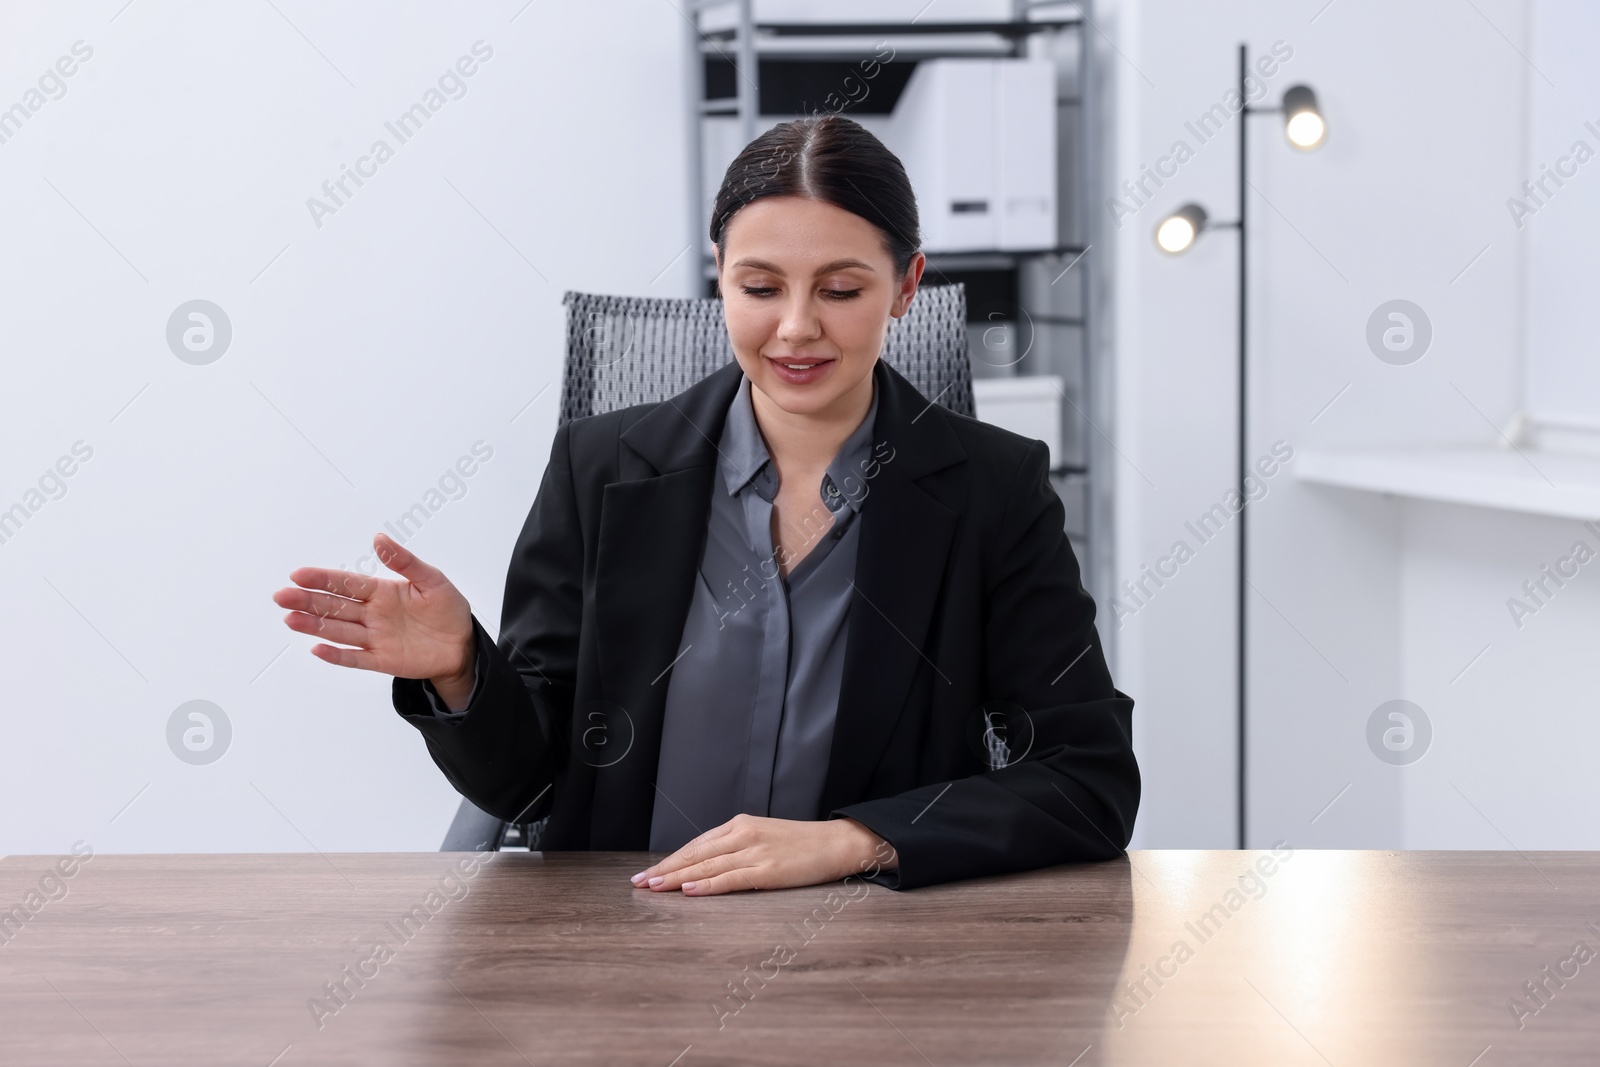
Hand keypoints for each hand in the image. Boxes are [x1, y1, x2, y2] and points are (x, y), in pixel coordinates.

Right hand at [273, 532, 473, 685]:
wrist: (463, 644)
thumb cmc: (448, 610)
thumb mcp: (432, 580)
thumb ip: (405, 562)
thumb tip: (379, 538)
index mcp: (382, 592)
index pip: (347, 583)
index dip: (323, 579)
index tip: (298, 575)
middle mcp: (373, 614)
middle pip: (335, 606)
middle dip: (308, 601)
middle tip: (282, 596)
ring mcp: (375, 637)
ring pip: (339, 631)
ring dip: (314, 625)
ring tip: (290, 619)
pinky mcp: (382, 660)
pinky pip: (355, 658)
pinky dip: (336, 655)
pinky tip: (317, 649)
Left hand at [630, 814, 896, 895]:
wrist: (838, 842)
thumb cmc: (803, 844)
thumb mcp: (765, 837)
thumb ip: (738, 847)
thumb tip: (710, 867)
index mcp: (740, 825)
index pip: (696, 844)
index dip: (671, 859)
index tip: (649, 872)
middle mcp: (743, 834)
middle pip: (695, 854)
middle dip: (665, 869)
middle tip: (639, 882)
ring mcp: (754, 852)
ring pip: (706, 866)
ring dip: (677, 879)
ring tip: (653, 887)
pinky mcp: (767, 870)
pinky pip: (730, 878)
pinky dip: (707, 885)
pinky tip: (688, 890)